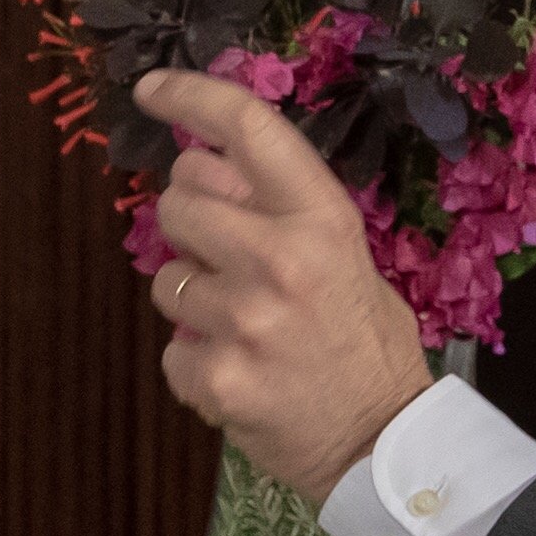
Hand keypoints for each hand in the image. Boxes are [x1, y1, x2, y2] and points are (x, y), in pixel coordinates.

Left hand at [136, 68, 432, 497]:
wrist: (384, 446)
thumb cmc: (367, 345)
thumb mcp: (347, 258)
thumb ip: (281, 214)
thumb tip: (206, 170)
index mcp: (321, 218)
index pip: (246, 128)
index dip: (190, 96)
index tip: (152, 89)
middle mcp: (279, 258)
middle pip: (178, 200)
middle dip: (189, 224)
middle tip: (225, 256)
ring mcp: (244, 319)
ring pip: (165, 279)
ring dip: (192, 299)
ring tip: (245, 328)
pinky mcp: (216, 376)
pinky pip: (172, 348)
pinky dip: (196, 362)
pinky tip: (242, 373)